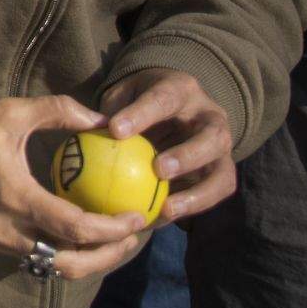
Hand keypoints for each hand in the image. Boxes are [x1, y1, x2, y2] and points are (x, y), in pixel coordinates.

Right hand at [0, 96, 148, 279]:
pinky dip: (58, 249)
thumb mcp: (10, 112)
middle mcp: (3, 227)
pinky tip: (74, 232)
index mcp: (12, 195)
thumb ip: (59, 111)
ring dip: (85, 257)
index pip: (74, 227)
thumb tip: (103, 119)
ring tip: (110, 239)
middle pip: (68, 263)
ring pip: (50, 264)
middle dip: (108, 257)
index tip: (137, 219)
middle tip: (132, 239)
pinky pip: (31, 255)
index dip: (112, 230)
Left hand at [102, 68, 239, 223]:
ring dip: (197, 192)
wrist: (170, 108)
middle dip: (188, 154)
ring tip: (167, 208)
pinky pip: (216, 194)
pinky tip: (163, 218)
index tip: (115, 130)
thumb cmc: (136, 104)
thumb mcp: (122, 96)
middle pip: (212, 135)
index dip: (142, 114)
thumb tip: (83, 136)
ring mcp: (221, 147)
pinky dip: (193, 207)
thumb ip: (108, 113)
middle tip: (158, 170)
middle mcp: (210, 117)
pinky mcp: (221, 172)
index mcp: (181, 89)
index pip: (163, 98)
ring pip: (223, 171)